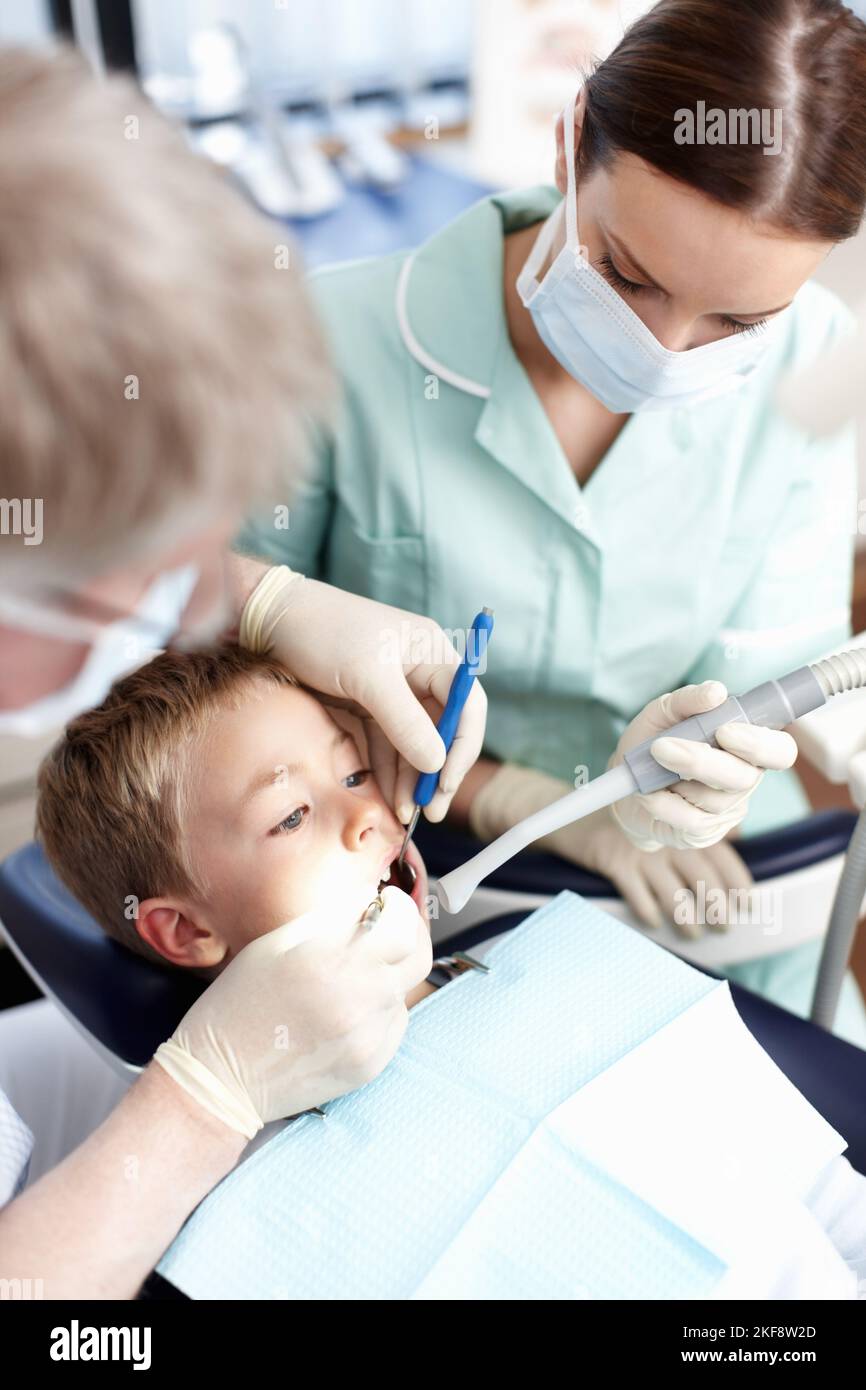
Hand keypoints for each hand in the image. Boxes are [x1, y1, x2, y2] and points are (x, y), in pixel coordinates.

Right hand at [153, 884, 431, 1136]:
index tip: (389, 903)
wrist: (222, 1077)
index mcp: (330, 960)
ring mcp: (368, 1036)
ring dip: (388, 976)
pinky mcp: (371, 1064)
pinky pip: (394, 1025)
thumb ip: (330, 919)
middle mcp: (358, 998)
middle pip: (419, 958)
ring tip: (350, 978)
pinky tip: (344, 1011)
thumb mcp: (276, 943)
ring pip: (404, 991)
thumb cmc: (239, 1002)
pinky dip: (379, 1011)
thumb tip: (370, 901)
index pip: (402, 926)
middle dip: (408, 937)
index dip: (401, 908)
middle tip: (388, 930)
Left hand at [239, 566, 486, 824]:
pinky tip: (389, 796)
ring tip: (404, 813)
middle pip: (444, 729)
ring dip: (412, 778)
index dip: (462, 746)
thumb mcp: (367, 677)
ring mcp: (394, 690)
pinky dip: (390, 770)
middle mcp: (420, 671)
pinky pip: (388, 743)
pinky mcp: (368, 704)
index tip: (445, 782)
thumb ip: (405, 722)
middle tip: (430, 811)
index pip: (467, 705)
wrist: (271, 619)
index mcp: (432, 653)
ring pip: (414, 743)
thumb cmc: (324, 633)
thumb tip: (436, 763)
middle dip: (437, 771)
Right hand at [469, 762, 752, 935]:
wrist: (572, 811)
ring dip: (688, 923)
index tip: (748, 907)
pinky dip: (649, 916)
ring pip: (676, 899)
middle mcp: (669, 838)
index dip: (740, 888)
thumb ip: (697, 823)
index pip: (726, 860)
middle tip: (723, 928)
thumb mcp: (663, 811)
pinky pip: (640, 900)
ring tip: (693, 934)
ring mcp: (643, 852)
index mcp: (686, 825)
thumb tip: (738, 837)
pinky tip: (652, 922)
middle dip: (718, 912)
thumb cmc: (624, 815)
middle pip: (706, 885)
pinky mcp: (616, 864)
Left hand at [610, 681, 796, 850]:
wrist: (625, 787)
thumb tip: (716, 692)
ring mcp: (726, 810)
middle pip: (744, 778)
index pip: (780, 751)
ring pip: (715, 801)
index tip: (725, 732)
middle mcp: (743, 779)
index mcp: (745, 746)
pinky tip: (648, 793)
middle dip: (702, 761)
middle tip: (661, 747)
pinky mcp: (703, 832)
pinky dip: (662, 803)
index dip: (761, 745)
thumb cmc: (653, 745)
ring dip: (674, 780)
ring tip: (650, 765)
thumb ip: (687, 701)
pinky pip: (690, 821)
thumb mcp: (661, 715)